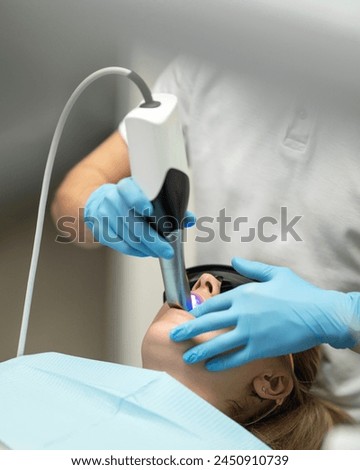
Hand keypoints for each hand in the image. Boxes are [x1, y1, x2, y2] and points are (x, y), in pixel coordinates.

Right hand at [84, 177, 195, 257]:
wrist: (100, 200)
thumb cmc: (130, 198)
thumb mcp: (147, 194)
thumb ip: (169, 205)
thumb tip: (190, 219)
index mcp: (125, 186)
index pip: (128, 190)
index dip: (138, 199)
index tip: (149, 210)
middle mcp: (111, 198)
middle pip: (132, 221)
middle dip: (152, 239)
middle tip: (167, 250)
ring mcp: (102, 215)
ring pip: (127, 236)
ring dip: (146, 248)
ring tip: (159, 253)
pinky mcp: (99, 230)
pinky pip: (119, 244)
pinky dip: (135, 251)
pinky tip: (145, 252)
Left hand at [170, 257, 359, 370]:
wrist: (320, 313)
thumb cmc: (300, 293)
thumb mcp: (275, 274)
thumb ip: (252, 268)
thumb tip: (236, 260)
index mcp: (244, 293)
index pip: (214, 303)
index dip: (199, 311)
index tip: (188, 315)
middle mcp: (242, 313)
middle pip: (209, 322)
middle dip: (189, 329)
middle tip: (174, 335)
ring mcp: (250, 332)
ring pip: (218, 343)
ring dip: (200, 350)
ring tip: (187, 357)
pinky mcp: (260, 348)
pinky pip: (236, 357)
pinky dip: (222, 362)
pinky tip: (211, 366)